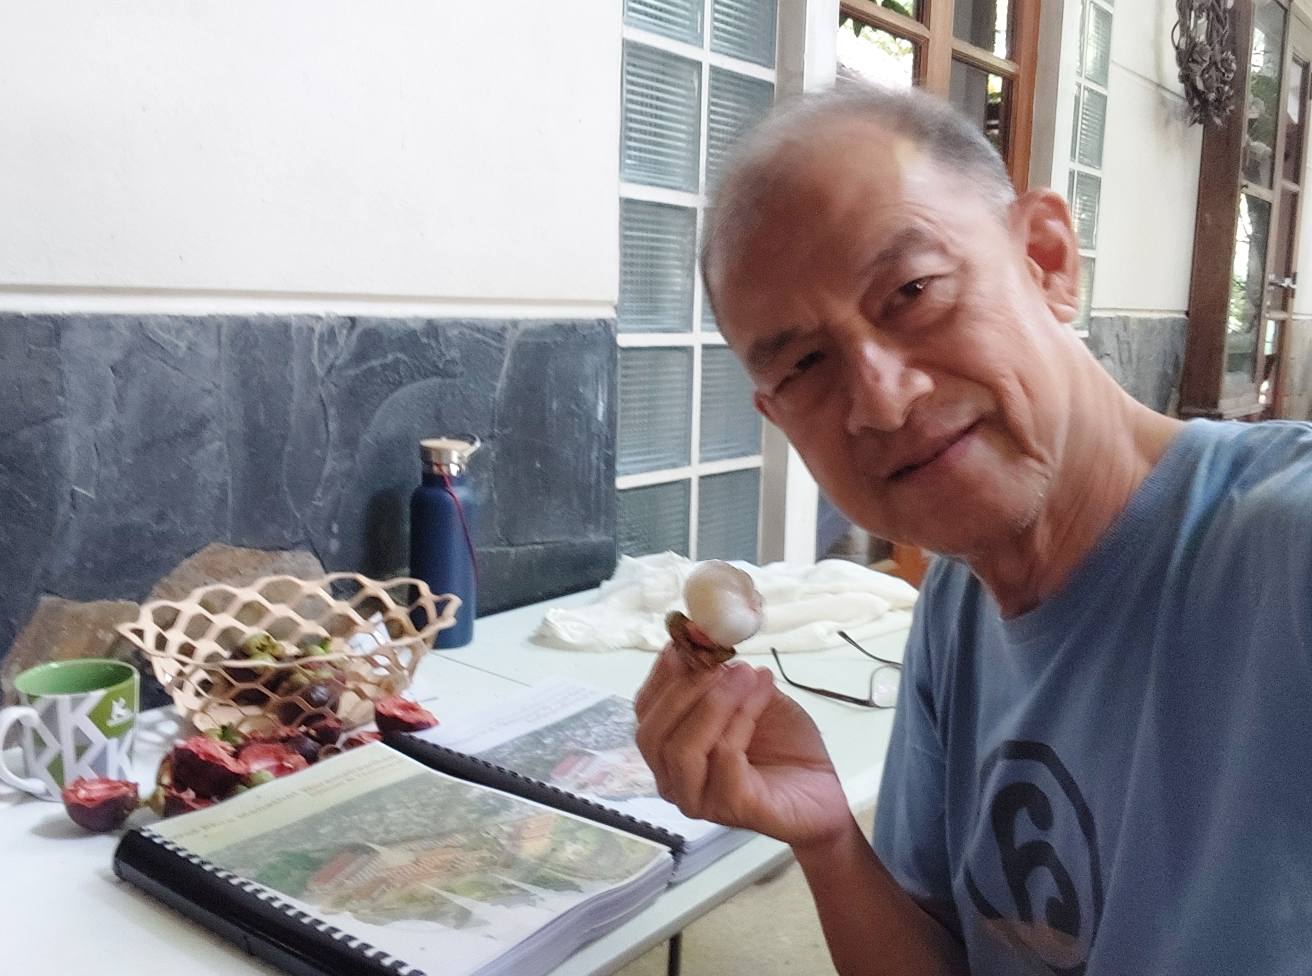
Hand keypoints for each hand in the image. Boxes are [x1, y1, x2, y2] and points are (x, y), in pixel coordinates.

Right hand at [634, 646, 851, 849]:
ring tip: (745, 675)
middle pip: (653, 735)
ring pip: (683, 750)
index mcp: (670, 750)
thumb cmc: (782, 744)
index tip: (687, 643)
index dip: (661, 676)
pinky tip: (762, 697)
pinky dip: (741, 720)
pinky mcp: (733, 808)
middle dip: (682, 690)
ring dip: (713, 704)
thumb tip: (701, 638)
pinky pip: (724, 759)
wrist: (823, 787)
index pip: (645, 714)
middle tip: (717, 661)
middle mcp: (675, 779)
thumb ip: (721, 676)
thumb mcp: (748, 697)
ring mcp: (700, 799)